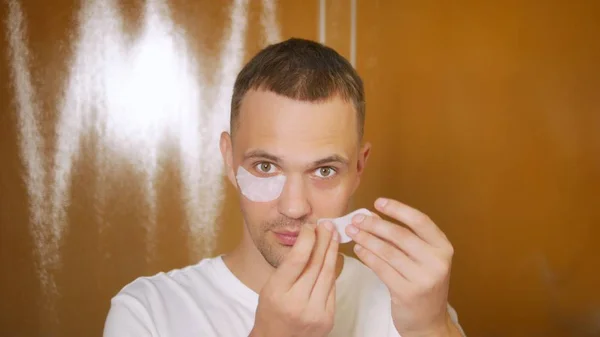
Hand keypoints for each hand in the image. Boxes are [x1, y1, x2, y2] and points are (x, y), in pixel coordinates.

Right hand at [250, 221, 339, 336]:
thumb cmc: (271, 311)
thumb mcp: (270, 287)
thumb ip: (289, 267)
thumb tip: (309, 239)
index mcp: (277, 293)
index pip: (297, 260)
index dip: (307, 239)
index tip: (311, 226)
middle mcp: (297, 303)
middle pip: (316, 265)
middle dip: (323, 241)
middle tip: (327, 224)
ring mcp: (315, 313)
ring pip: (328, 275)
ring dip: (332, 252)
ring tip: (334, 235)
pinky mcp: (328, 319)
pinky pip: (332, 289)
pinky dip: (332, 271)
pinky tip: (333, 258)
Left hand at [346, 198, 454, 336]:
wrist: (429, 321)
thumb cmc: (422, 283)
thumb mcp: (420, 258)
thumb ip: (401, 237)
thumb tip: (373, 215)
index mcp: (443, 247)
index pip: (420, 221)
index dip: (397, 209)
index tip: (377, 202)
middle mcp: (437, 261)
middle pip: (400, 235)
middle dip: (374, 225)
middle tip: (356, 219)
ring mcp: (423, 278)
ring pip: (388, 251)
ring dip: (366, 239)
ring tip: (352, 232)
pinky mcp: (407, 292)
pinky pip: (381, 268)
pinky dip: (367, 256)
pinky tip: (358, 249)